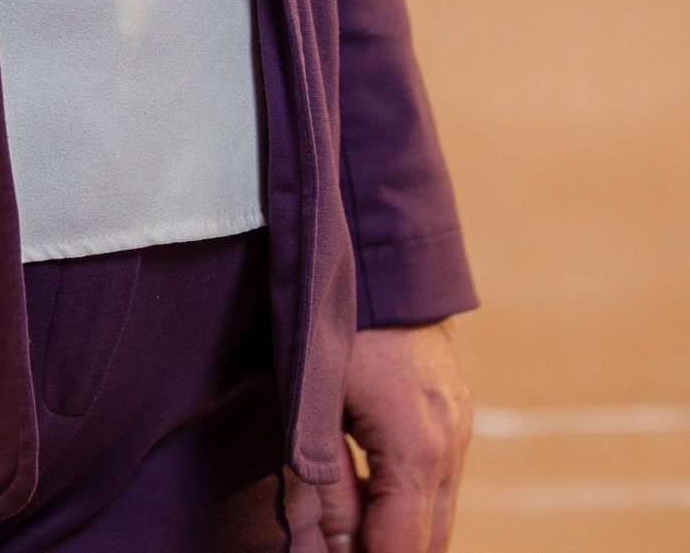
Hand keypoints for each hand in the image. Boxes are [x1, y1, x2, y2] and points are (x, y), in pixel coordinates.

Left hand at [285, 322, 471, 551]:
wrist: (380, 252)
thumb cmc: (337, 324)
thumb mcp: (317, 404)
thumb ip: (327, 483)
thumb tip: (333, 549)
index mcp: (416, 450)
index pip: (400, 550)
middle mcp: (451, 448)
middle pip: (428, 544)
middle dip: (386, 551)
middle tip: (341, 545)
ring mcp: (460, 430)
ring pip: (437, 516)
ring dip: (398, 531)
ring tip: (348, 526)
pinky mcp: (456, 415)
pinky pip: (439, 482)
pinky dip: (409, 501)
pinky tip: (367, 492)